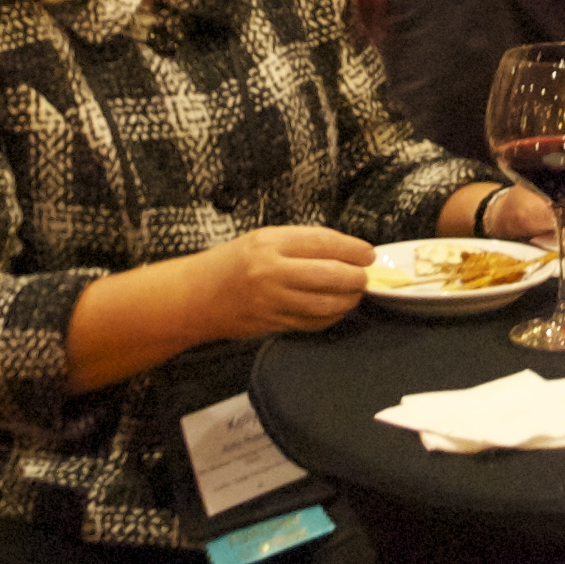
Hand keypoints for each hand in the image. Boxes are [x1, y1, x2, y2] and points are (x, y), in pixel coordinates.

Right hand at [194, 225, 374, 335]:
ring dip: (348, 299)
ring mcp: (272, 301)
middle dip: (356, 277)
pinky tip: (336, 309)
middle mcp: (271, 272)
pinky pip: (312, 323)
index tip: (368, 254)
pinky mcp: (273, 324)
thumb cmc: (231, 263)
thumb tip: (345, 251)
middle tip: (365, 276)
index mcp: (269, 243)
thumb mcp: (262, 239)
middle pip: (330, 275)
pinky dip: (331, 316)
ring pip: (325, 304)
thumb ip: (301, 243)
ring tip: (354, 293)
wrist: (196, 296)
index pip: (323, 243)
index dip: (353, 249)